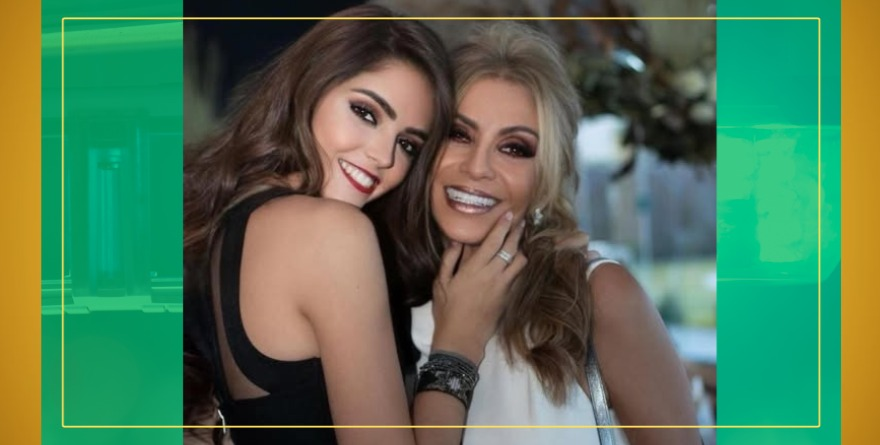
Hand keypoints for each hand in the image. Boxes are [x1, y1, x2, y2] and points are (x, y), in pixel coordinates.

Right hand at [430, 211, 527, 363]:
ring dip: (520, 250)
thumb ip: (449, 260)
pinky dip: (518, 266)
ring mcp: (504, 286)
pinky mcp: (509, 297)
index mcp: (474, 268)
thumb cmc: (447, 311)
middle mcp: (493, 274)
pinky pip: (518, 276)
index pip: (493, 242)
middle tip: (521, 221)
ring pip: (520, 262)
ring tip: (519, 242)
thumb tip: (456, 242)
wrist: (462, 338)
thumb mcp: (441, 284)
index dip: (502, 226)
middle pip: (511, 248)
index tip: (509, 214)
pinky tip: (516, 262)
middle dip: (517, 232)